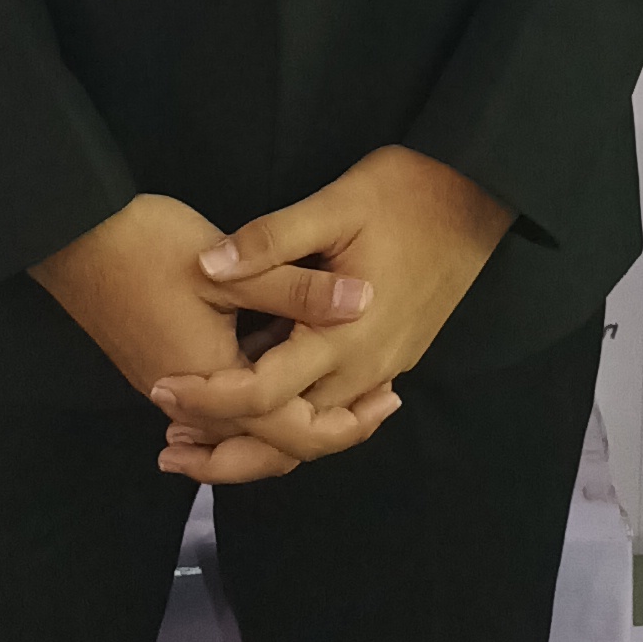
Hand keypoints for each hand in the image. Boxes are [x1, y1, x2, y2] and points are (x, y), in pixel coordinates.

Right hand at [32, 191, 394, 475]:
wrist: (70, 237)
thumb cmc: (149, 248)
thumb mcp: (232, 268)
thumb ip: (298, 290)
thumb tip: (365, 302)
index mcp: (215, 386)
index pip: (290, 435)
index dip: (345, 425)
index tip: (388, 400)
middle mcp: (190, 404)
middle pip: (266, 445)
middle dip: (323, 431)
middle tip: (376, 405)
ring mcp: (168, 388)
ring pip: (241, 427)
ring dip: (288, 417)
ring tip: (341, 389)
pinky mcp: (157, 365)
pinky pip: (219, 405)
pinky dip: (257, 399)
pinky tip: (281, 364)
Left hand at [150, 146, 513, 487]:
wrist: (481, 193)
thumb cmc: (408, 191)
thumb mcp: (334, 203)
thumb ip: (269, 241)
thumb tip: (206, 265)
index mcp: (344, 335)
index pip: (261, 393)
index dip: (206, 398)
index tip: (161, 389)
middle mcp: (365, 367)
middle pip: (289, 438)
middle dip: (226, 450)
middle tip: (170, 447)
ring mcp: (385, 367)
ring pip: (317, 432)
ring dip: (261, 440)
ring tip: (203, 436)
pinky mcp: (396, 357)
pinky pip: (338, 409)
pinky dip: (296, 418)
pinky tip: (262, 397)